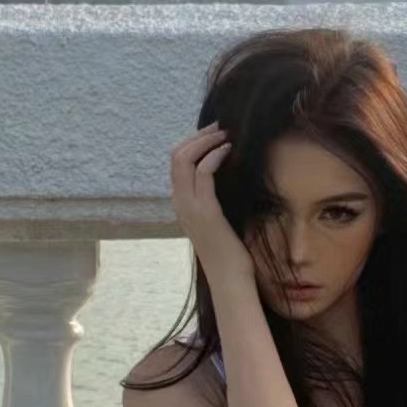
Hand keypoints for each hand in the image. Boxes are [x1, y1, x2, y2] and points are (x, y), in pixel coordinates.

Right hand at [170, 122, 255, 283]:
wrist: (230, 279)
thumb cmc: (230, 252)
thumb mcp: (219, 219)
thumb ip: (215, 198)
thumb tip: (228, 174)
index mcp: (181, 204)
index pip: (176, 162)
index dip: (194, 142)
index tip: (215, 134)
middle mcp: (179, 203)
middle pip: (175, 155)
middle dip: (198, 135)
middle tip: (221, 127)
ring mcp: (189, 207)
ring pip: (185, 158)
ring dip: (207, 140)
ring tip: (227, 134)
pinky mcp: (205, 211)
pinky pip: (203, 172)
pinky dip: (215, 155)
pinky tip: (230, 151)